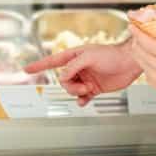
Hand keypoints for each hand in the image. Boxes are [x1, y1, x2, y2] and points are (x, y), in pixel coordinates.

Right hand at [24, 44, 140, 106]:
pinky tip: (85, 100)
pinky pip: (82, 97)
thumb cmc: (112, 54)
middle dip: (70, 86)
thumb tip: (63, 77)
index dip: (38, 65)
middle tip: (82, 86)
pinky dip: (82, 100)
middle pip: (63, 80)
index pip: (52, 61)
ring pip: (71, 89)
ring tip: (88, 90)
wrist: (130, 63)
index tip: (26, 69)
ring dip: (77, 92)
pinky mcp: (94, 87)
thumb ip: (74, 66)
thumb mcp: (89, 57)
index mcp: (74, 56)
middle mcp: (78, 67)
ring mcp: (86, 77)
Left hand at [129, 24, 155, 105]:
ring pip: (138, 58)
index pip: (148, 43)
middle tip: (138, 33)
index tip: (131, 26)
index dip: (137, 33)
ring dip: (139, 49)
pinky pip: (143, 67)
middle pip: (139, 50)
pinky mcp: (152, 83)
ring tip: (147, 44)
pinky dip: (145, 60)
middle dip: (136, 39)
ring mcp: (155, 78)